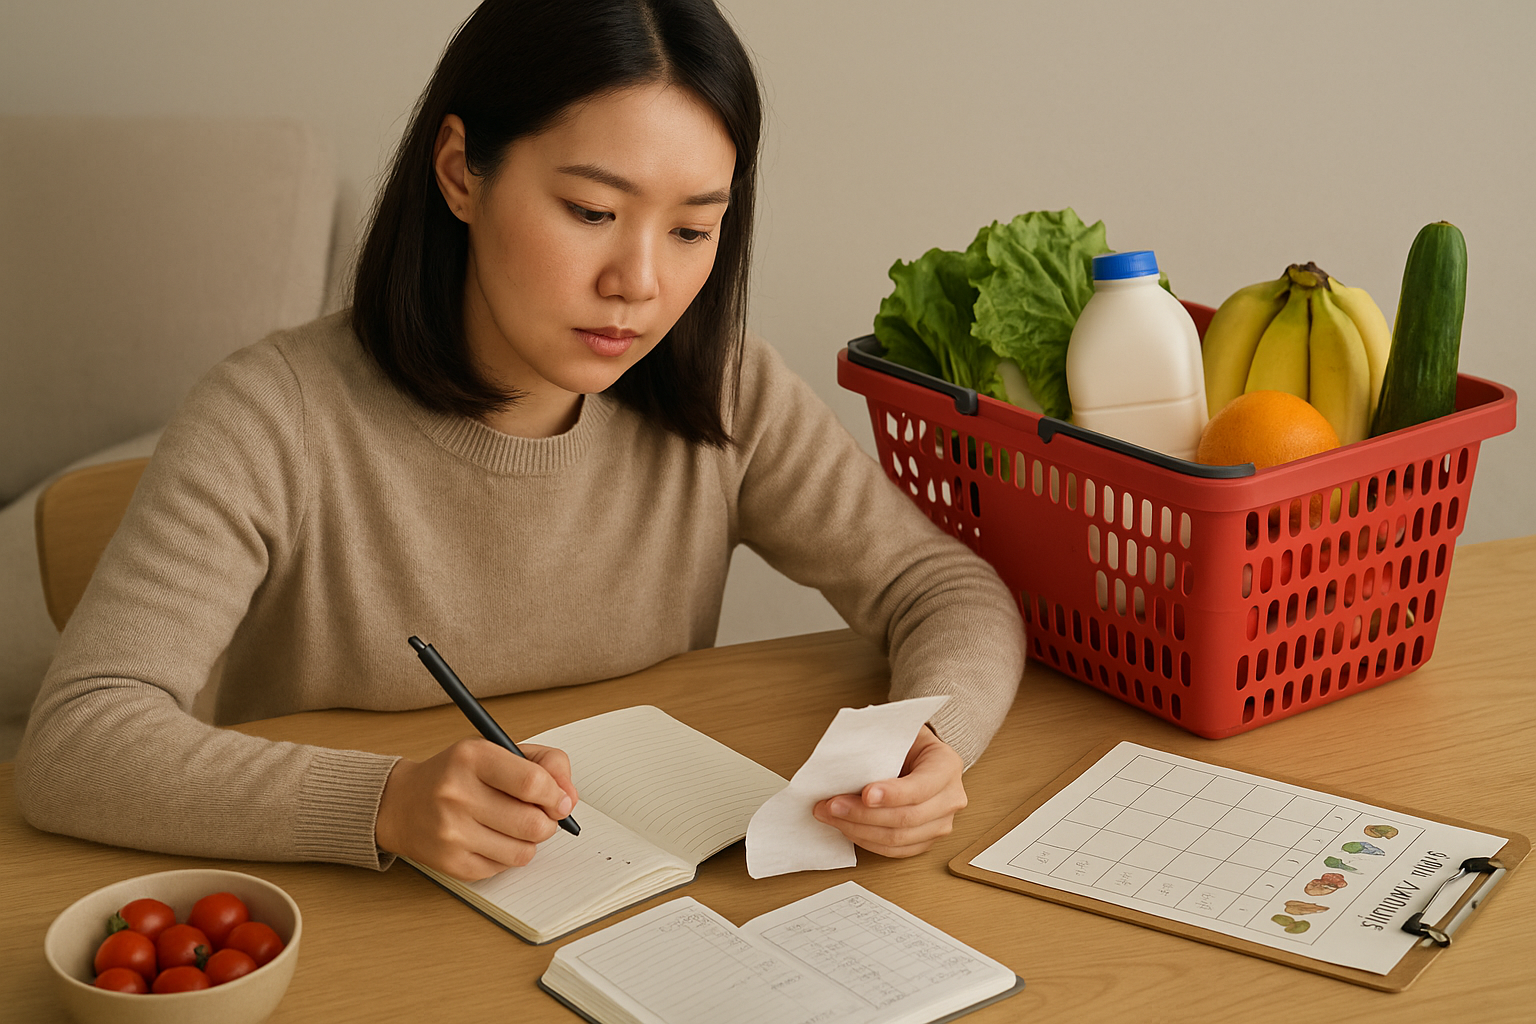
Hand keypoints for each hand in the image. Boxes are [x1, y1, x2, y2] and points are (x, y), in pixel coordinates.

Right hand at [375, 739, 578, 880]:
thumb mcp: (497, 751)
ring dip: (530, 841)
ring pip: (523, 850)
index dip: (556, 795)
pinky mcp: (450, 863)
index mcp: (471, 758)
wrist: (401, 803)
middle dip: (548, 822)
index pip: (532, 782)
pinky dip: (508, 855)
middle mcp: (457, 794)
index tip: (561, 800)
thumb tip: (569, 798)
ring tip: (516, 826)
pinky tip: (493, 839)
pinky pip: (504, 867)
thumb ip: (543, 764)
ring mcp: (451, 832)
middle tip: (543, 816)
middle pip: (532, 822)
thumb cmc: (457, 774)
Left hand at [812, 725, 965, 857]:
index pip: (921, 787)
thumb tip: (846, 756)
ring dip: (859, 830)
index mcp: (946, 766)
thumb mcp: (900, 731)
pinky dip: (867, 841)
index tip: (864, 793)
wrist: (919, 756)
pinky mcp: (927, 840)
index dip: (892, 794)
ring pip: (899, 838)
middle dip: (863, 814)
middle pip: (907, 818)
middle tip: (833, 805)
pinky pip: (896, 851)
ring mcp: (941, 823)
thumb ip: (881, 742)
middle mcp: (950, 798)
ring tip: (833, 816)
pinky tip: (847, 828)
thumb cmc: (908, 742)